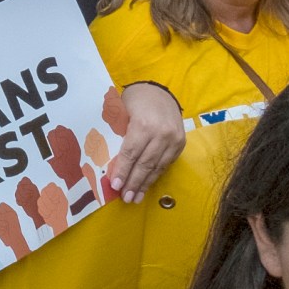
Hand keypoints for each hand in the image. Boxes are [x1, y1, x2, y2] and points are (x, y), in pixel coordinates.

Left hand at [103, 83, 183, 201]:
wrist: (160, 90)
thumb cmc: (135, 100)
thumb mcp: (121, 111)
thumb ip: (116, 134)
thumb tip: (107, 162)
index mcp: (144, 124)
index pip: (131, 153)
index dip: (123, 171)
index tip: (115, 186)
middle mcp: (162, 133)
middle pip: (145, 163)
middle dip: (134, 183)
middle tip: (126, 198)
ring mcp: (174, 139)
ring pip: (158, 167)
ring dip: (146, 184)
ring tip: (135, 198)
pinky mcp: (180, 143)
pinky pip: (166, 163)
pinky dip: (156, 176)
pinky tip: (147, 185)